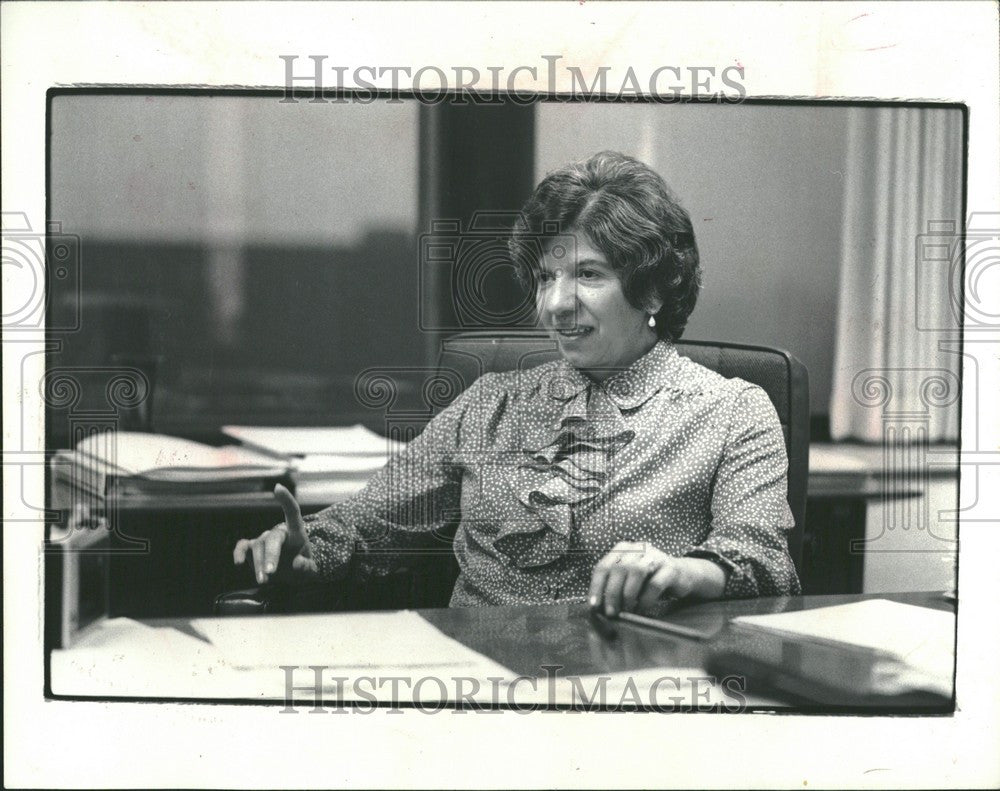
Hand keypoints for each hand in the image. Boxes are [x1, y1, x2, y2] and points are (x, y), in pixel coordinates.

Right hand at [232, 484, 318, 584]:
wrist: (293, 573)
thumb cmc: (303, 567)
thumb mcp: (310, 570)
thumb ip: (307, 567)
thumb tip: (297, 563)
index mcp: (297, 532)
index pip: (292, 512)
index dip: (285, 500)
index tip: (277, 488)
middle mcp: (279, 532)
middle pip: (273, 538)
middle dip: (271, 555)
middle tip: (271, 572)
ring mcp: (265, 539)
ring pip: (259, 547)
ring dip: (259, 564)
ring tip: (263, 581)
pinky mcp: (253, 548)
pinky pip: (243, 547)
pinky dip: (239, 553)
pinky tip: (239, 563)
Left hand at [588, 542, 726, 616]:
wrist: (682, 576)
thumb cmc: (649, 581)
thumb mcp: (629, 581)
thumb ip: (613, 588)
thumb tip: (597, 608)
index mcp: (623, 549)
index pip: (603, 566)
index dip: (596, 587)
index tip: (594, 606)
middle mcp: (638, 548)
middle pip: (618, 569)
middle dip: (612, 594)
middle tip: (611, 613)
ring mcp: (655, 556)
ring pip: (636, 572)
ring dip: (628, 595)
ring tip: (626, 611)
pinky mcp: (670, 568)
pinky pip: (655, 584)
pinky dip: (645, 599)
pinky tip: (642, 609)